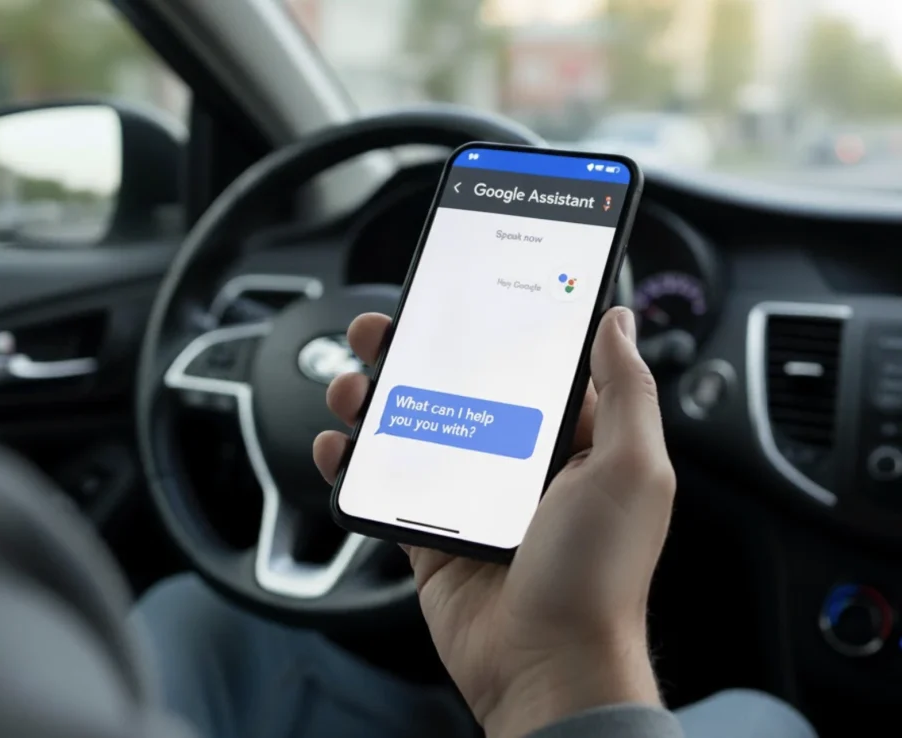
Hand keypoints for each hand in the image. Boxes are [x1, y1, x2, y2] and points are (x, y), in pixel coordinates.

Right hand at [314, 307, 675, 737]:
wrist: (546, 667)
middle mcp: (520, 464)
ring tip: (352, 384)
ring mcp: (472, 498)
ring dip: (377, 401)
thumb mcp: (630, 469)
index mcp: (573, 443)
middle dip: (417, 356)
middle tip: (383, 331)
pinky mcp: (433, 533)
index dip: (493, 329)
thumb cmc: (599, 576)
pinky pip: (388, 485)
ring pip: (415, 430)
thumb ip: (628, 390)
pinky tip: (339, 445)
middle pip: (459, 389)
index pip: (529, 366)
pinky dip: (356, 462)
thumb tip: (618, 320)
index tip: (461, 296)